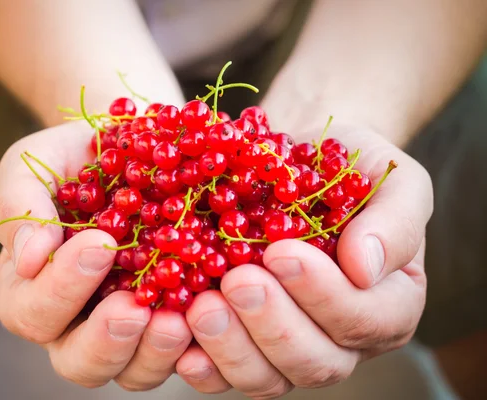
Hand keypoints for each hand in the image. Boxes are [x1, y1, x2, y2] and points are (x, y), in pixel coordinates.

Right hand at [0, 122, 191, 390]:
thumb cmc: (76, 160)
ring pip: (131, 371)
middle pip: (78, 360)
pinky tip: (207, 319)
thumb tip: (28, 259)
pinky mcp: (172, 319)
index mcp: (34, 287)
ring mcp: (128, 325)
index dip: (62, 288)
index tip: (100, 245)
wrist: (133, 150)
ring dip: (152, 354)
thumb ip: (21, 205)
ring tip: (177, 322)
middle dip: (105, 340)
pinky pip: (182, 354)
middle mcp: (77, 319)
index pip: (33, 310)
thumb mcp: (37, 165)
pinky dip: (195, 348)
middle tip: (134, 309)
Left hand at [174, 125, 431, 397]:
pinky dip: (203, 364)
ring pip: (267, 378)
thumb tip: (366, 267)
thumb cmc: (348, 169)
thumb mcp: (390, 178)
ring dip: (231, 348)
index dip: (324, 295)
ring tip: (202, 307)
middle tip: (237, 282)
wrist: (299, 160)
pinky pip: (224, 373)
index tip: (281, 252)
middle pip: (315, 362)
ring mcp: (289, 348)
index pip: (366, 319)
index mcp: (386, 304)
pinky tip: (180, 341)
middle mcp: (340, 339)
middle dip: (272, 325)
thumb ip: (395, 221)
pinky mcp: (245, 344)